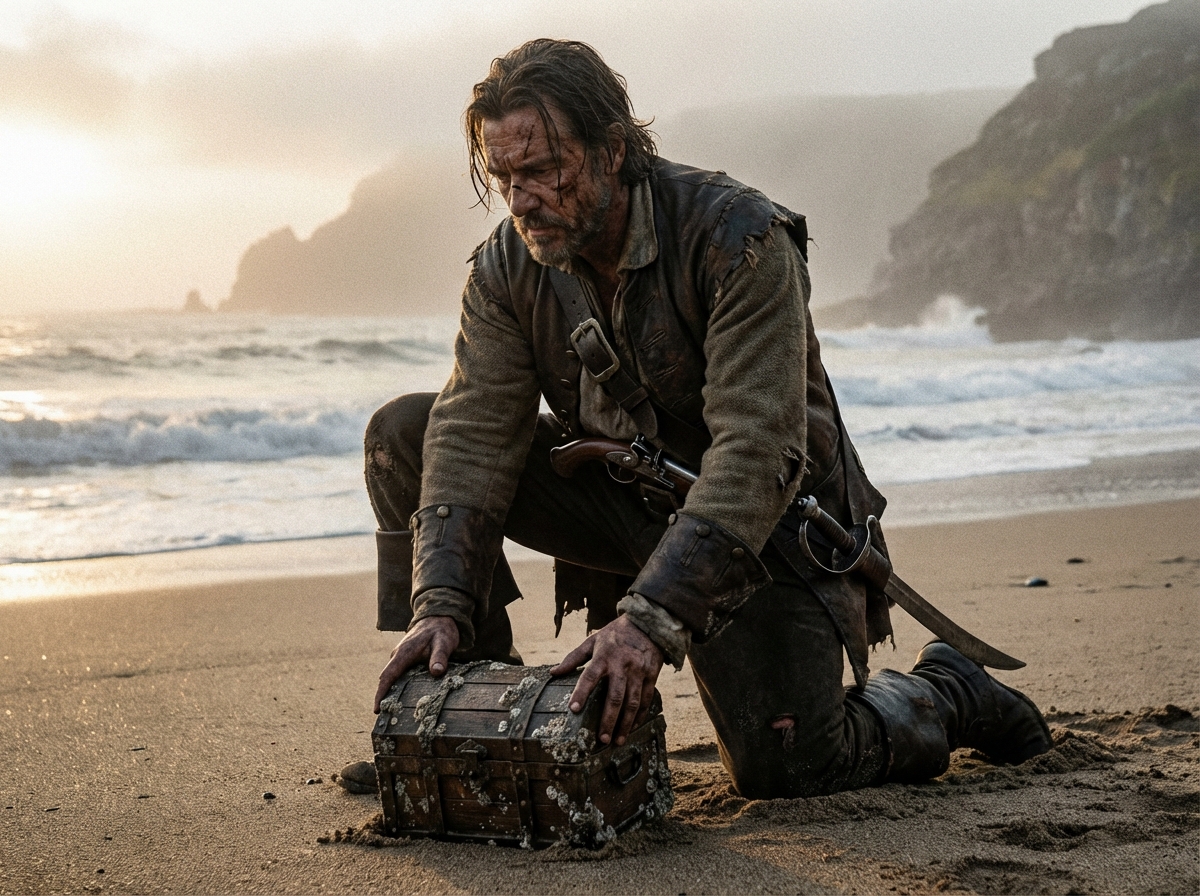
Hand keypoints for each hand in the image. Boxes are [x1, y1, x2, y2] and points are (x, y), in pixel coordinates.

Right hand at [373, 615, 459, 712]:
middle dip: (384, 698)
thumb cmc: (441, 631)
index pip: (388, 675)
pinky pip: (398, 675)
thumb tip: (436, 672)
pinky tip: (404, 700)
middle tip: (385, 720)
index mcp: (404, 653)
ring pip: (392, 678)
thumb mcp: (444, 642)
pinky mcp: (405, 660)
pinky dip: (398, 687)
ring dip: (391, 694)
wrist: (439, 617)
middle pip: (387, 680)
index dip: (381, 693)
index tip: (376, 709)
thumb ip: (440, 657)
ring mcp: (400, 658)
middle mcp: (398, 656)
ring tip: (394, 715)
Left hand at [550, 615, 663, 746]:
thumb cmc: (615, 634)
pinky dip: (640, 716)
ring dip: (625, 724)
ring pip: (632, 702)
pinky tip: (633, 728)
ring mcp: (638, 671)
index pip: (590, 675)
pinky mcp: (651, 675)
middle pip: (615, 696)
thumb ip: (574, 658)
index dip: (581, 692)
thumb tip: (553, 673)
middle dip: (608, 719)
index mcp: (604, 655)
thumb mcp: (593, 641)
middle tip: (601, 739)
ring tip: (617, 741)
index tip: (573, 709)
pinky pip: (646, 699)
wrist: (647, 624)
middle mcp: (622, 665)